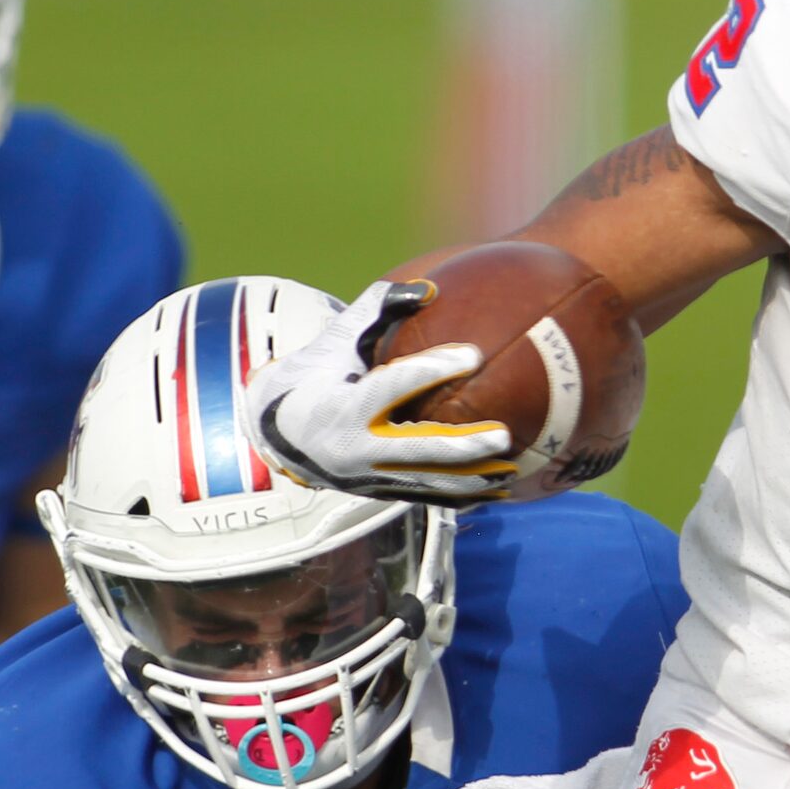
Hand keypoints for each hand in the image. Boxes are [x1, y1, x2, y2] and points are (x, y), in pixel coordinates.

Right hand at [241, 280, 515, 503]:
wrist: (275, 435)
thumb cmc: (313, 376)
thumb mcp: (334, 340)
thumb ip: (375, 310)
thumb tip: (427, 289)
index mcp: (341, 406)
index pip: (393, 386)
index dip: (432, 370)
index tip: (473, 354)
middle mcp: (355, 448)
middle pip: (418, 449)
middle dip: (463, 445)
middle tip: (503, 434)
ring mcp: (369, 477)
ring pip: (429, 482)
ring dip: (473, 478)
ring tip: (514, 465)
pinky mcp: (380, 494)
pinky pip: (427, 499)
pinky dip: (464, 495)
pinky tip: (501, 487)